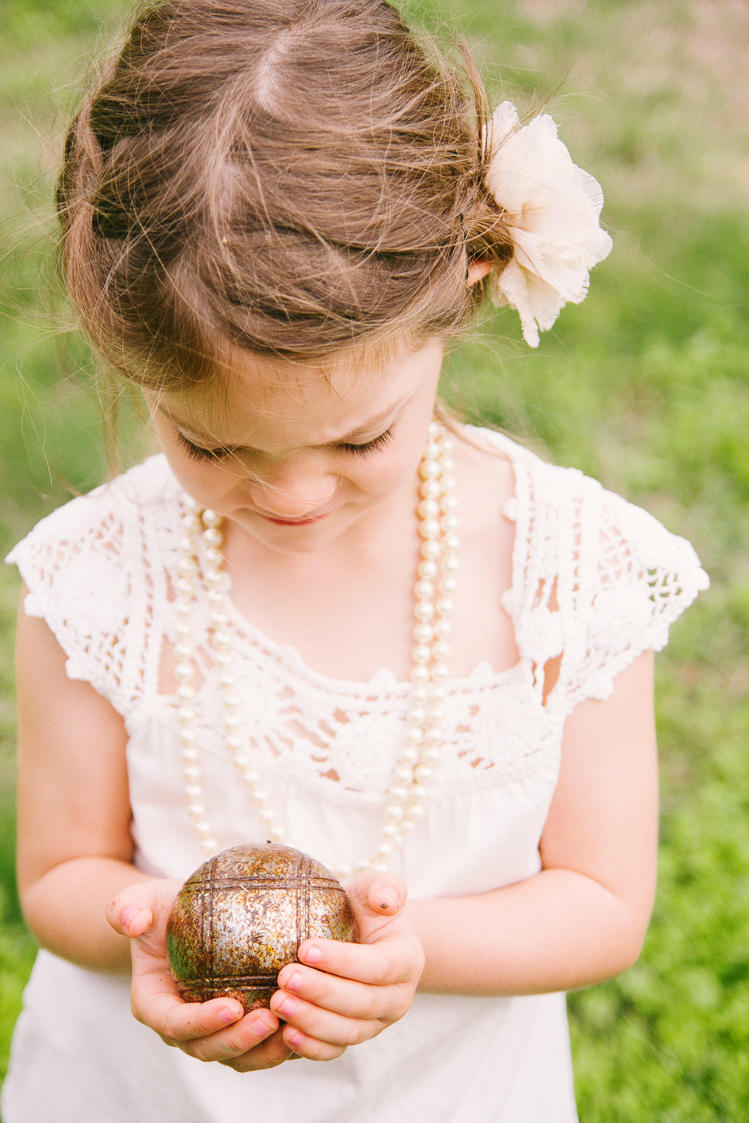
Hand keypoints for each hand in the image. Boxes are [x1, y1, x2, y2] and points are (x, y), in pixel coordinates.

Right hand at [107, 879, 289, 1069]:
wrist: (183, 920)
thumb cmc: (163, 907)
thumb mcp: (142, 899)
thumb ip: (127, 907)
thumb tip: (132, 922)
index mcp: (154, 1004)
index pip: (174, 1023)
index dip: (201, 1023)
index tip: (232, 1006)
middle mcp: (182, 1028)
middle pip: (207, 1048)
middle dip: (238, 1041)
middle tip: (269, 1018)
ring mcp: (211, 1032)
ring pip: (238, 1057)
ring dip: (264, 1050)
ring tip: (293, 1029)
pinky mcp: (240, 1029)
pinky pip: (261, 1045)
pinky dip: (283, 1042)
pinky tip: (311, 1021)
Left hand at [267, 872, 424, 1063]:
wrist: (367, 939)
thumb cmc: (367, 911)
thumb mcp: (376, 889)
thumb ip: (385, 887)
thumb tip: (385, 900)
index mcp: (407, 960)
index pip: (378, 966)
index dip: (343, 961)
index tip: (304, 949)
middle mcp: (397, 999)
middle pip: (362, 1004)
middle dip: (321, 993)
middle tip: (284, 977)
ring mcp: (377, 1023)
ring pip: (348, 1032)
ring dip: (312, 1021)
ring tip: (277, 1003)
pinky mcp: (353, 1038)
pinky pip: (335, 1051)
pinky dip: (311, 1047)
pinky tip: (285, 1033)